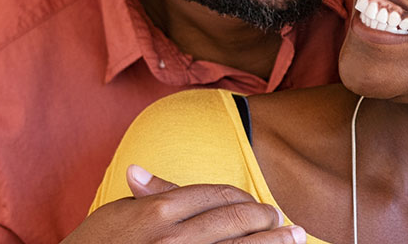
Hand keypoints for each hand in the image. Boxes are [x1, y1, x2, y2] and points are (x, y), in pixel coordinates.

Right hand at [62, 165, 306, 243]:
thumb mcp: (115, 220)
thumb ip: (141, 198)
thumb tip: (138, 170)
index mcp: (158, 211)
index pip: (215, 194)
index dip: (241, 196)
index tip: (253, 201)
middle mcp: (176, 237)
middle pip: (236, 218)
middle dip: (264, 217)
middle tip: (279, 219)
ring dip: (275, 242)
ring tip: (293, 238)